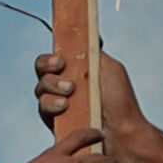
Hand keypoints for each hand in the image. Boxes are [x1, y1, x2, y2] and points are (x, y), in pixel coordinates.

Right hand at [32, 45, 148, 162]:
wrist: (121, 131)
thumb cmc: (120, 101)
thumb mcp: (109, 67)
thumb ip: (93, 51)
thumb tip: (88, 31)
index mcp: (75, 71)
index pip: (52, 59)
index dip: (51, 58)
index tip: (61, 61)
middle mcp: (63, 86)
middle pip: (41, 72)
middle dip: (49, 73)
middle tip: (69, 83)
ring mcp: (57, 105)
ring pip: (40, 90)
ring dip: (52, 90)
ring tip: (69, 97)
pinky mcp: (55, 123)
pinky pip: (42, 110)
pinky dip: (51, 106)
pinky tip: (65, 108)